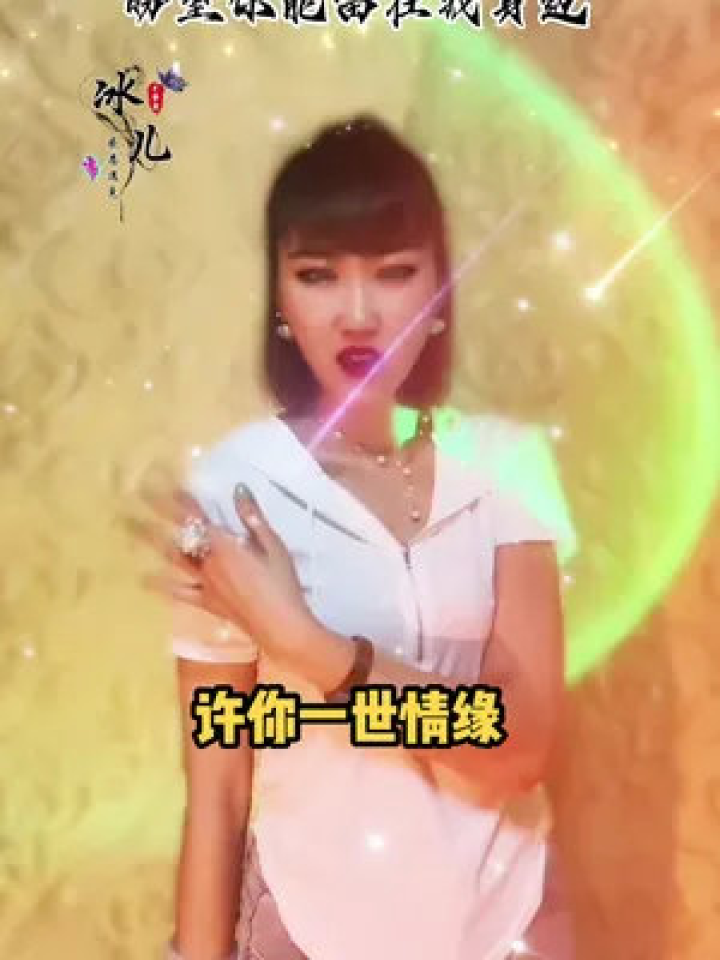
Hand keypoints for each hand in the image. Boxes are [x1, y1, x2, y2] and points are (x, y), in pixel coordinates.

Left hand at [129, 481, 313, 658]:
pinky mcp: (206, 602)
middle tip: (134, 496)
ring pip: (173, 558)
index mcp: (224, 544)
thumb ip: (253, 517)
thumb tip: (238, 489)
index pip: (194, 515)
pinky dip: (161, 585)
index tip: (159, 478)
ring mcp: (204, 583)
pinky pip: (179, 592)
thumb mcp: (273, 545)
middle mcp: (207, 561)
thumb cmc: (281, 583)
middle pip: (177, 533)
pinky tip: (145, 579)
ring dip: (151, 541)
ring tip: (131, 528)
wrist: (279, 625)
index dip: (176, 496)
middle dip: (154, 514)